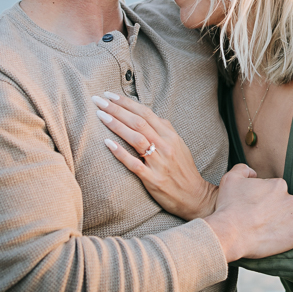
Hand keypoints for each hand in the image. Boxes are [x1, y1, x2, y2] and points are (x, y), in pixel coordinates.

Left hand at [94, 92, 216, 219]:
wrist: (194, 196)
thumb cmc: (183, 169)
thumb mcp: (178, 145)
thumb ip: (164, 129)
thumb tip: (149, 115)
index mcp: (170, 135)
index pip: (146, 113)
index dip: (127, 103)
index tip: (110, 95)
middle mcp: (165, 146)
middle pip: (138, 122)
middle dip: (117, 109)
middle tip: (98, 100)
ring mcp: (159, 162)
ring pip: (136, 139)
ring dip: (116, 125)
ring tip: (100, 115)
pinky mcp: (152, 179)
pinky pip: (134, 164)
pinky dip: (120, 152)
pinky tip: (107, 143)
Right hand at [205, 164, 292, 262]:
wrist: (229, 233)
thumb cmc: (229, 206)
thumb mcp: (231, 178)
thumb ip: (244, 168)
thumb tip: (253, 173)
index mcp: (278, 185)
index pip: (277, 190)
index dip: (266, 199)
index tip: (256, 206)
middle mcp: (290, 199)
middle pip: (287, 203)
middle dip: (277, 210)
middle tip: (261, 220)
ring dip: (288, 221)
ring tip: (273, 230)